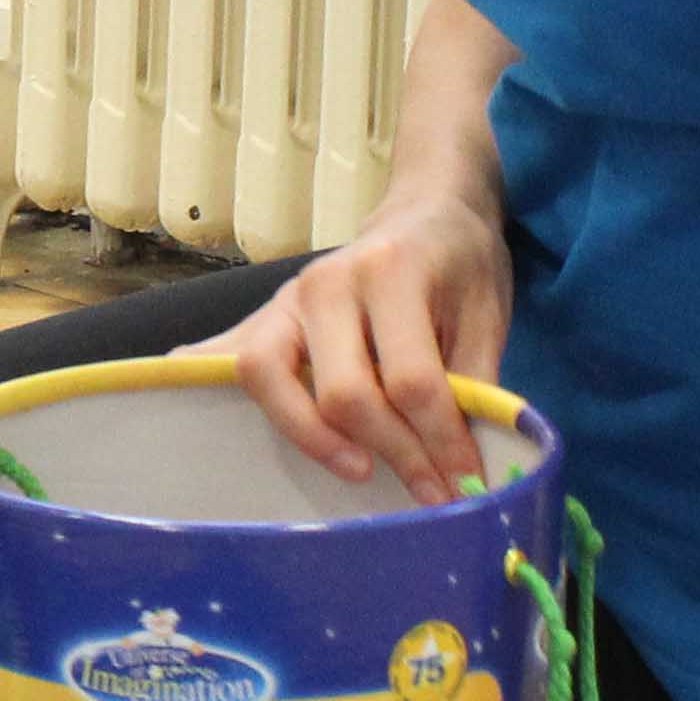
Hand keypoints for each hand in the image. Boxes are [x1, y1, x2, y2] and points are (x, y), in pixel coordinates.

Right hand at [217, 193, 511, 491]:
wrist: (426, 212)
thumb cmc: (460, 266)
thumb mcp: (487, 317)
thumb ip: (475, 387)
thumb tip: (465, 471)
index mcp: (392, 272)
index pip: (410, 379)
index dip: (440, 441)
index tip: (465, 482)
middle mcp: (327, 282)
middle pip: (343, 391)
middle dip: (392, 451)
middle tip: (430, 488)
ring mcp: (286, 298)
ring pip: (269, 378)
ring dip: (313, 438)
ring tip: (359, 469)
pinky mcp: (264, 316)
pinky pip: (227, 358)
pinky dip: (211, 389)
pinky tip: (224, 428)